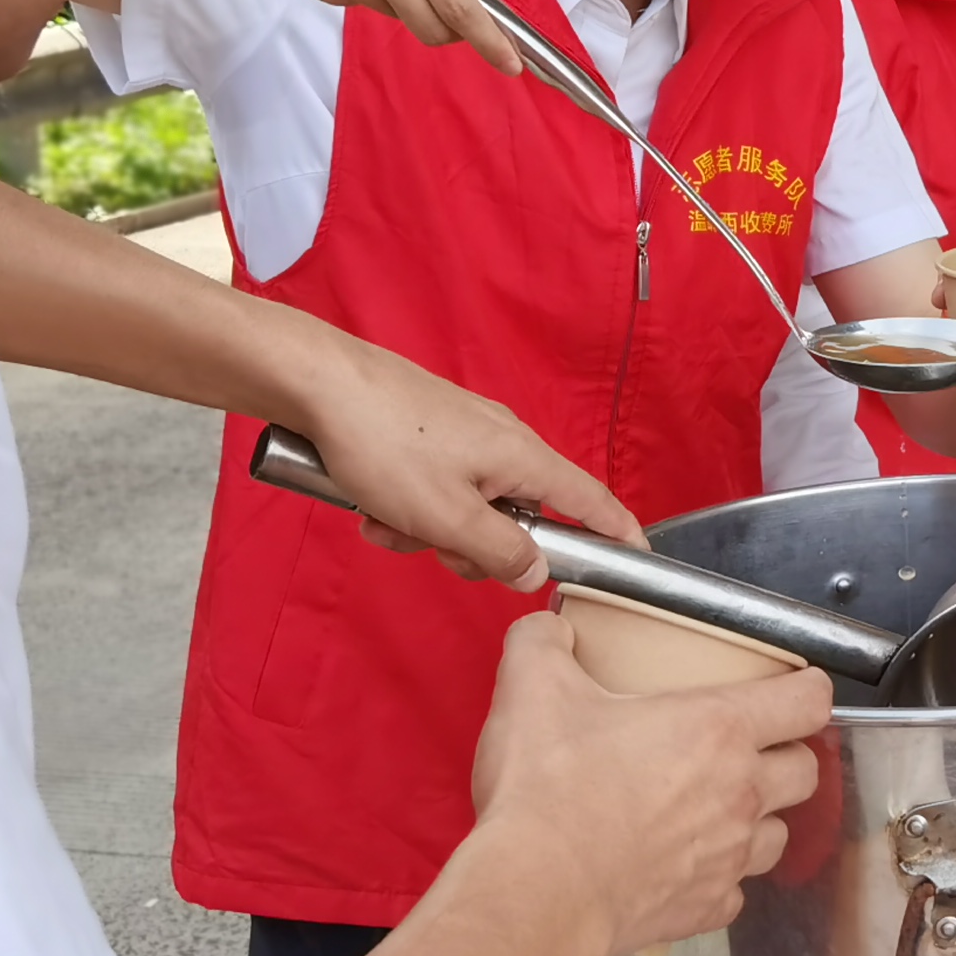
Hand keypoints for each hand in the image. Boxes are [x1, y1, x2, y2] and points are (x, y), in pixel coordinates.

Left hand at [291, 331, 641, 583]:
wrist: (318, 383)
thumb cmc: (383, 443)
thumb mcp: (445, 516)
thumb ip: (499, 551)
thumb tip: (538, 573)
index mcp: (523, 458)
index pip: (591, 502)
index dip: (618, 533)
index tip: (637, 559)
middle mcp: (504, 442)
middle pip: (519, 518)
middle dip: (476, 548)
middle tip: (435, 551)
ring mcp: (467, 435)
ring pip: (469, 507)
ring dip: (428, 529)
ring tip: (384, 521)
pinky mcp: (432, 433)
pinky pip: (437, 487)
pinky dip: (409, 506)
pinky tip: (370, 504)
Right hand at [462, 610, 833, 955]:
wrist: (537, 893)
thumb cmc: (548, 791)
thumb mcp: (533, 689)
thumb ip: (544, 643)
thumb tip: (550, 631)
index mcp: (719, 730)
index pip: (809, 700)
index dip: (808, 689)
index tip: (792, 688)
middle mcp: (741, 793)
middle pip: (806, 770)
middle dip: (786, 755)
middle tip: (746, 748)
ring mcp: (729, 857)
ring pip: (779, 835)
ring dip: (759, 819)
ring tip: (716, 809)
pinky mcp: (706, 908)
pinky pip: (734, 891)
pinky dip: (717, 878)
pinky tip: (681, 866)